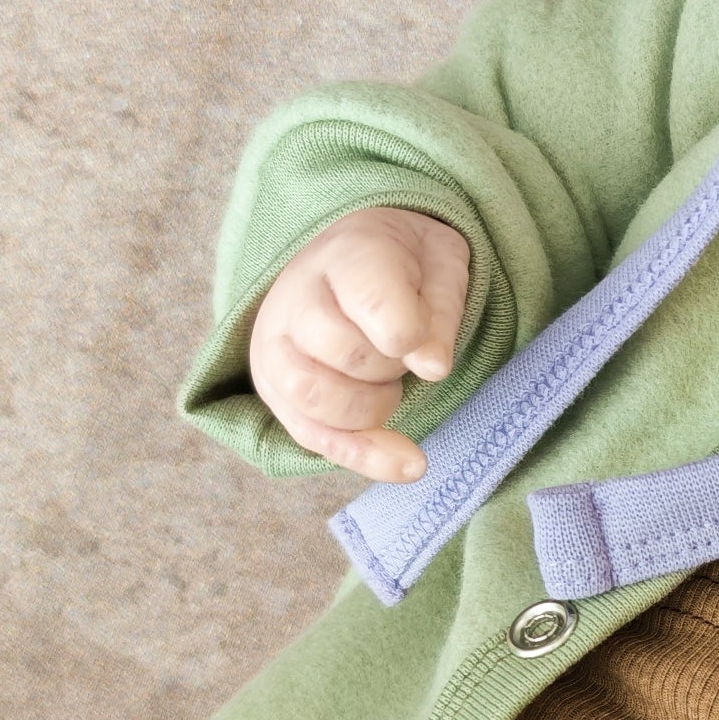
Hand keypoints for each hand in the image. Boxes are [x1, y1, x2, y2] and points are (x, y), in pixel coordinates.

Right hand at [245, 208, 472, 483]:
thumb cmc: (405, 264)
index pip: (369, 297)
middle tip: (403, 350)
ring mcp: (276, 348)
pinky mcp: (276, 393)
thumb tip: (433, 368)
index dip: (407, 329)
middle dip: (391, 367)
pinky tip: (410, 465)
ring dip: (372, 407)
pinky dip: (364, 456)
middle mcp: (297, 299)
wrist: (352, 259)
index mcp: (346, 254)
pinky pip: (313, 437)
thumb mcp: (442, 262)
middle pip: (342, 351)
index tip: (423, 341)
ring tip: (390, 384)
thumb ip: (441, 309)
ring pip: (313, 397)